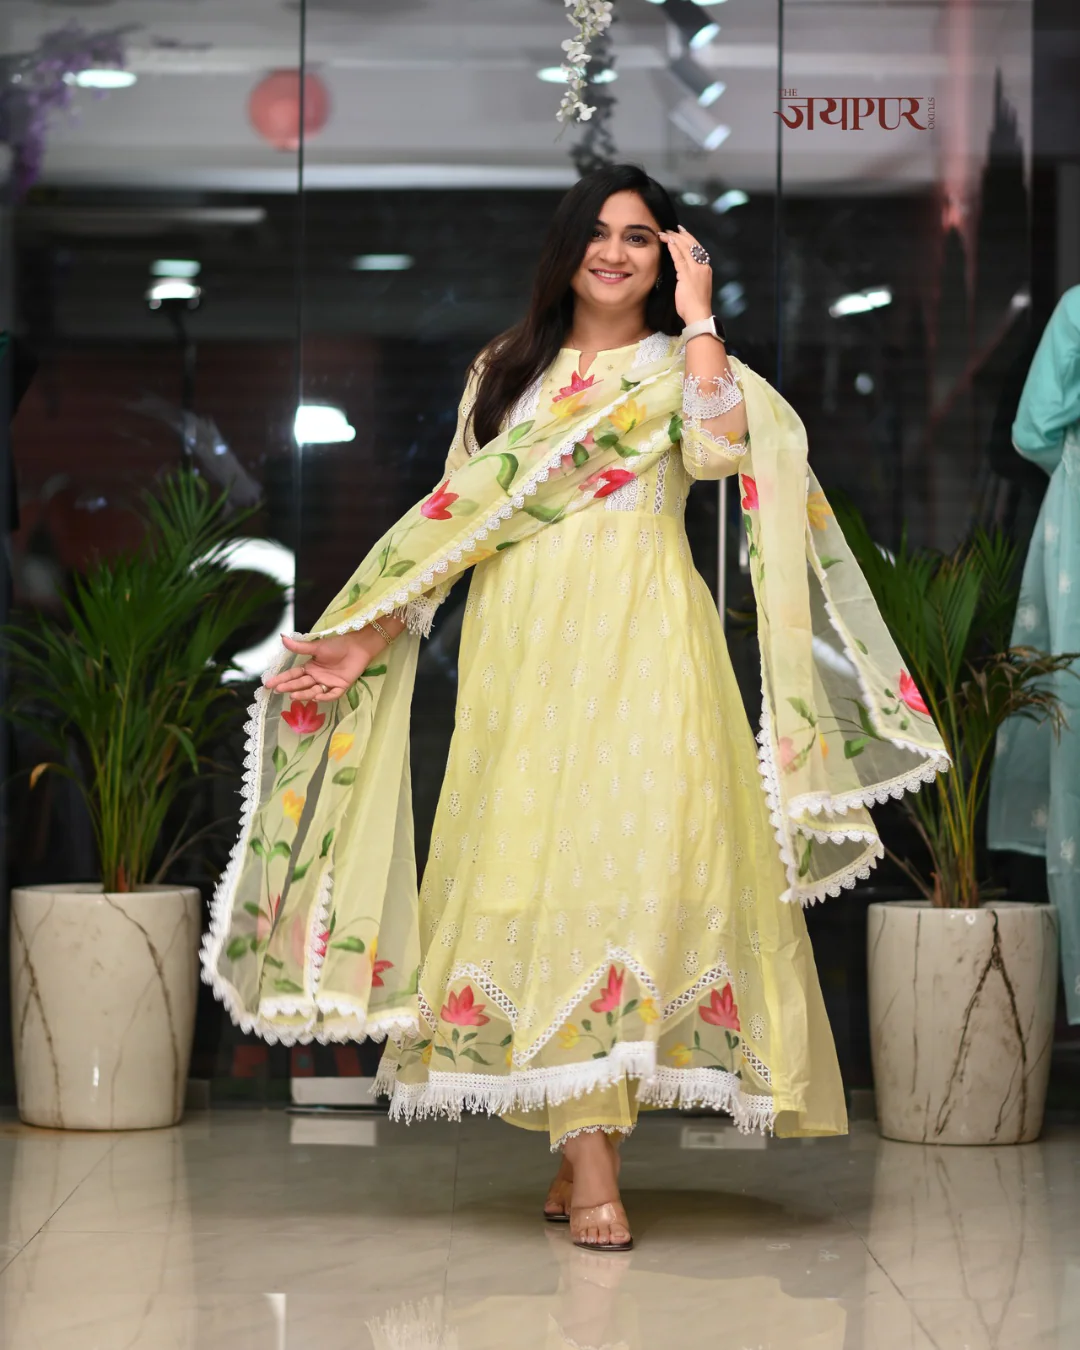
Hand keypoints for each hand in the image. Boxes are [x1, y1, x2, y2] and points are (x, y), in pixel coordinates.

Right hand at [264, 629, 384, 701]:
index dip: (281, 679)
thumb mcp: (316, 646)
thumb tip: (282, 638)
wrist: (357, 645)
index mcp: (310, 668)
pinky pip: (332, 694)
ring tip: (293, 695)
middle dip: (289, 687)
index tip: (269, 684)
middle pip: (301, 684)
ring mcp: (328, 683)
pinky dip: (325, 697)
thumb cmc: (337, 644)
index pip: (293, 675)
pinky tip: (316, 696)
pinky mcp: (341, 686)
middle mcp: (317, 677)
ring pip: (314, 691)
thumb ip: (300, 646)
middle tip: (279, 690)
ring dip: (304, 694)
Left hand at [658, 224, 713, 326]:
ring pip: (685, 249)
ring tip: (664, 234)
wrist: (699, 315)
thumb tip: (681, 270)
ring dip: (673, 239)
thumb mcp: (695, 286)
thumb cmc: (695, 305)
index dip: (688, 237)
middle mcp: (702, 266)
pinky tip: (667, 243)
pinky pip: (679, 258)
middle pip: (691, 244)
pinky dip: (673, 249)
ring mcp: (696, 270)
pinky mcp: (687, 276)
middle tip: (669, 229)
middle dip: (679, 235)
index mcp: (705, 268)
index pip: (697, 247)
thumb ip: (690, 275)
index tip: (680, 231)